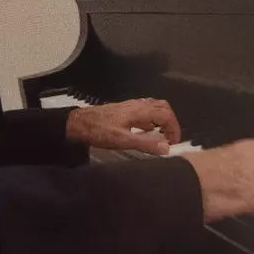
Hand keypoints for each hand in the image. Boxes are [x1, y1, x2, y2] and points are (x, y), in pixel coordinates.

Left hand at [65, 98, 180, 155]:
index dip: (174, 128)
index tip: (173, 143)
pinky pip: (144, 110)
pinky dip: (151, 119)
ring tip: (160, 136)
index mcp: (140, 110)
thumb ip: (145, 143)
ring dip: (161, 120)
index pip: (166, 114)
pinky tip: (145, 132)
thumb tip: (167, 148)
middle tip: (169, 138)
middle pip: (162, 106)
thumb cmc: (100, 131)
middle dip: (170, 121)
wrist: (79, 123)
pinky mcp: (125, 110)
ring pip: (153, 107)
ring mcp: (131, 106)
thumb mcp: (123, 140)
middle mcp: (138, 105)